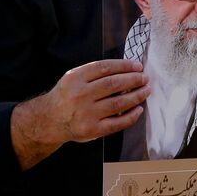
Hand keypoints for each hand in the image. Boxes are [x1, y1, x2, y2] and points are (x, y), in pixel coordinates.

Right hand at [11, 59, 149, 169]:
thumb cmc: (66, 96)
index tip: (138, 66)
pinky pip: (117, 123)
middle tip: (145, 78)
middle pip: (114, 84)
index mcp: (75, 78)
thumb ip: (94, 73)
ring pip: (119, 102)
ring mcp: (87, 113)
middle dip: (134, 79)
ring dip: (137, 96)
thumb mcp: (73, 78)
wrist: (50, 120)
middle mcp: (80, 95)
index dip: (124, 65)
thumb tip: (126, 70)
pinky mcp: (93, 130)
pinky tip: (138, 109)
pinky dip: (131, 116)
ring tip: (146, 90)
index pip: (105, 67)